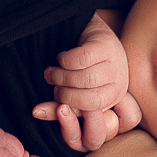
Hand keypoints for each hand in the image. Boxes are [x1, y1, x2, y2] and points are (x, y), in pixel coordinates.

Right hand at [36, 12, 138, 150]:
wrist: (85, 30)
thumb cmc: (78, 68)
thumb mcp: (71, 92)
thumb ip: (57, 108)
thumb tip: (36, 113)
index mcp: (114, 104)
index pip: (98, 126)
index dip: (73, 121)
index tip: (58, 108)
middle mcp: (121, 86)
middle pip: (92, 102)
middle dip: (66, 96)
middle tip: (53, 87)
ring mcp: (117, 64)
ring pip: (87, 80)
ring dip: (62, 77)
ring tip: (51, 73)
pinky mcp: (107, 44)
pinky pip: (82, 59)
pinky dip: (65, 60)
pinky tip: (60, 58)